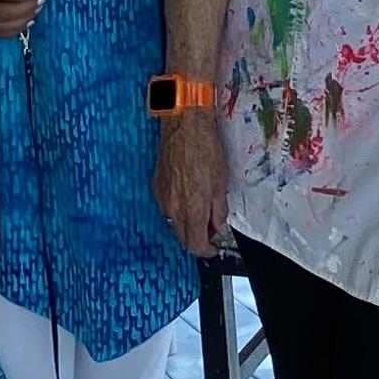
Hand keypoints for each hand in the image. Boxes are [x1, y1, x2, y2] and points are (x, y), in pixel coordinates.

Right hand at [155, 103, 229, 255]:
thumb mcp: (221, 184)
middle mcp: (173, 209)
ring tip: (200, 210)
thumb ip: (219, 211)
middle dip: (196, 239)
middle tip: (210, 230)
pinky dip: (178, 209)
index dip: (206, 250)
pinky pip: (166, 208)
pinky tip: (187, 196)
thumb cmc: (206, 151)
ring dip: (186, 224)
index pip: (195, 245)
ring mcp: (162, 199)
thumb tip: (218, 227)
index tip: (213, 247)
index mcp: (192, 210)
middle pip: (182, 238)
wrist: (184, 128)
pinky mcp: (156, 187)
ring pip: (173, 223)